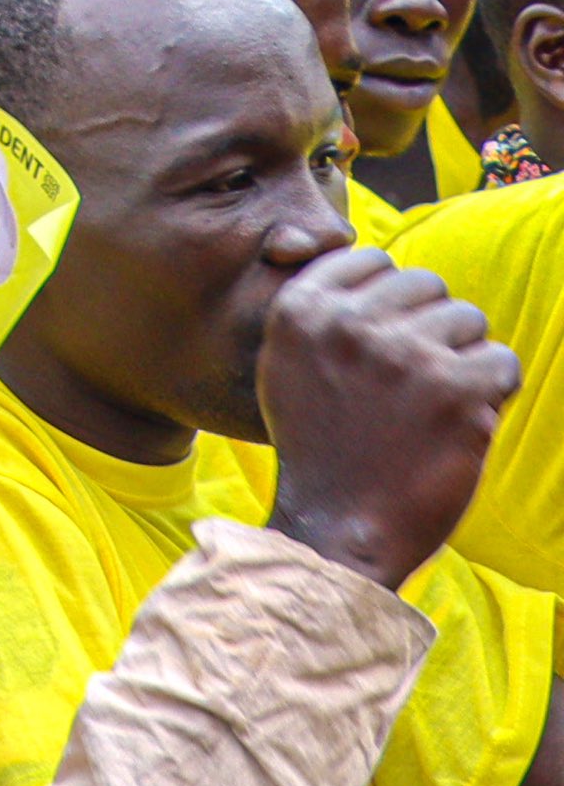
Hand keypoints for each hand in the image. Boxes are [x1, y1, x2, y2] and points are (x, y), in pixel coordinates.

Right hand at [260, 248, 517, 591]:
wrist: (340, 526)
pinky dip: (493, 391)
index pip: (372, 259)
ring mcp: (405, 354)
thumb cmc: (319, 444)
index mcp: (302, 309)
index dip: (389, 301)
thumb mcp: (285, 362)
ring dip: (462, 358)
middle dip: (429, 327)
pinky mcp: (457, 392)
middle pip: (427, 285)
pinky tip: (460, 422)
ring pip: (469, 319)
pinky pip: (501, 361)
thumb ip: (320, 309)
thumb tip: (374, 262)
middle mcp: (350, 322)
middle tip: (412, 381)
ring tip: (432, 404)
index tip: (382, 343)